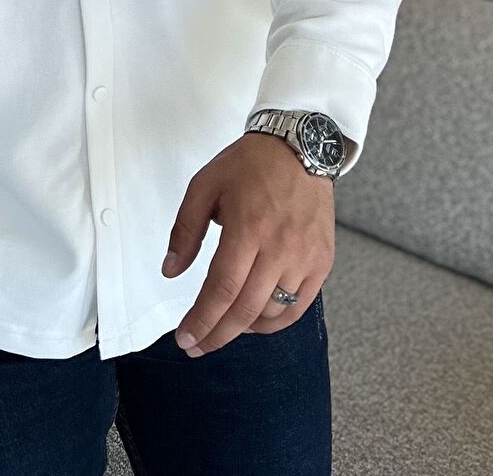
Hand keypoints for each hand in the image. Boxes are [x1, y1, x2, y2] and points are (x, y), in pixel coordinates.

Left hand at [162, 132, 334, 354]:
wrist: (300, 147)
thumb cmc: (250, 164)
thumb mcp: (204, 186)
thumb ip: (185, 230)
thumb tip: (171, 270)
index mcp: (248, 228)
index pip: (222, 289)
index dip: (202, 320)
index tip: (186, 338)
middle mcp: (280, 248)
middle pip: (246, 309)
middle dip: (217, 334)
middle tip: (197, 346)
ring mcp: (305, 258)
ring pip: (272, 313)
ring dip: (244, 328)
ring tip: (223, 326)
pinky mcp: (322, 262)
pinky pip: (298, 307)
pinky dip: (275, 322)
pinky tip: (255, 321)